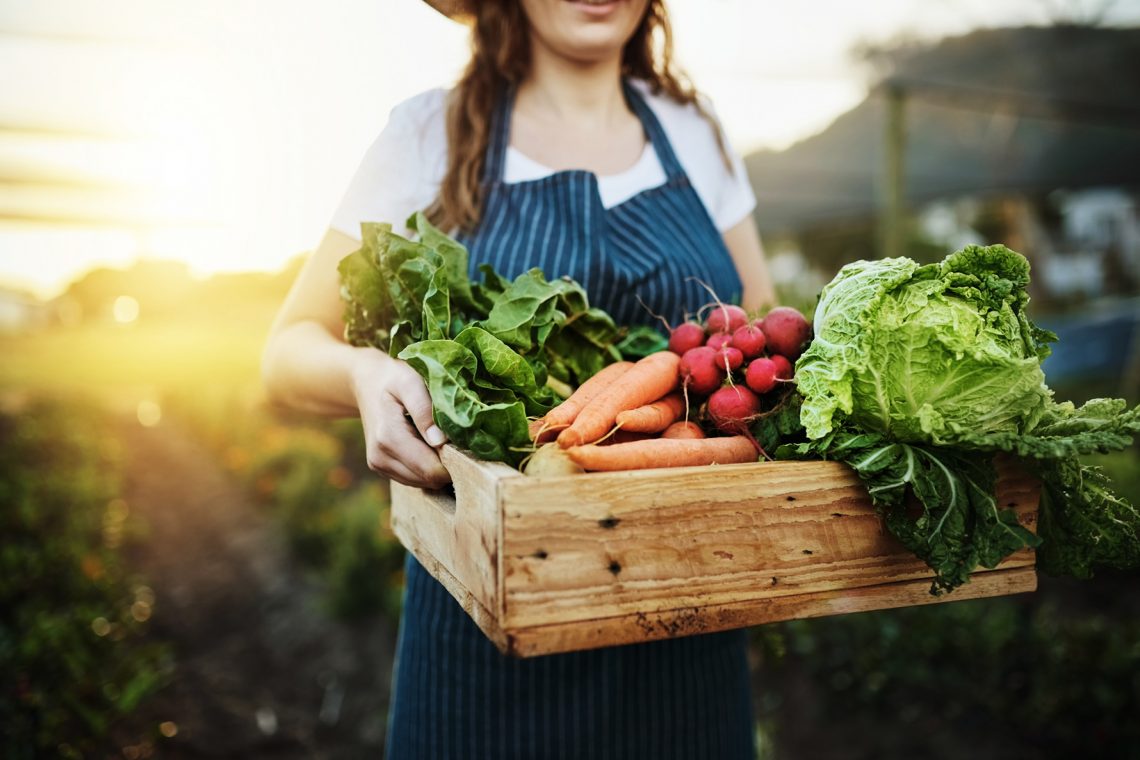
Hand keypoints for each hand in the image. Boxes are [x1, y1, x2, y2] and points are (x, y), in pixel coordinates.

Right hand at [349, 349, 451, 488]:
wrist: (366, 382)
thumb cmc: (393, 378)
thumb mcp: (410, 383)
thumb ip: (424, 410)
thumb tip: (440, 441)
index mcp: (388, 437)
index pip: (430, 470)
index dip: (454, 461)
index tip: (464, 442)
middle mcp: (380, 457)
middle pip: (428, 479)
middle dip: (447, 464)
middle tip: (456, 439)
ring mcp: (379, 465)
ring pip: (422, 483)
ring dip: (436, 466)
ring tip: (439, 438)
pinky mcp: (381, 468)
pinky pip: (414, 479)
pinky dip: (425, 466)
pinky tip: (426, 444)